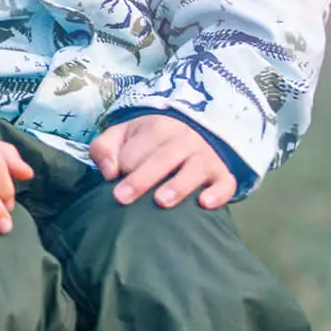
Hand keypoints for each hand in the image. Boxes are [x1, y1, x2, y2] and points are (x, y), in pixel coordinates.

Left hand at [91, 114, 235, 208]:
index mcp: (157, 127)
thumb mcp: (122, 136)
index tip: (114, 180)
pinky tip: (205, 204)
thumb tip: (109, 173)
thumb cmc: (149, 140)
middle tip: (122, 198)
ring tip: (161, 201)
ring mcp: (207, 156)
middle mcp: (185, 139)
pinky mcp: (223, 174)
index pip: (137, 148)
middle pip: (162, 158)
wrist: (193, 132)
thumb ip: (104, 148)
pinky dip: (218, 192)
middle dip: (141, 178)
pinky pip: (226, 183)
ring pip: (195, 168)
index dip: (124, 164)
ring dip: (178, 185)